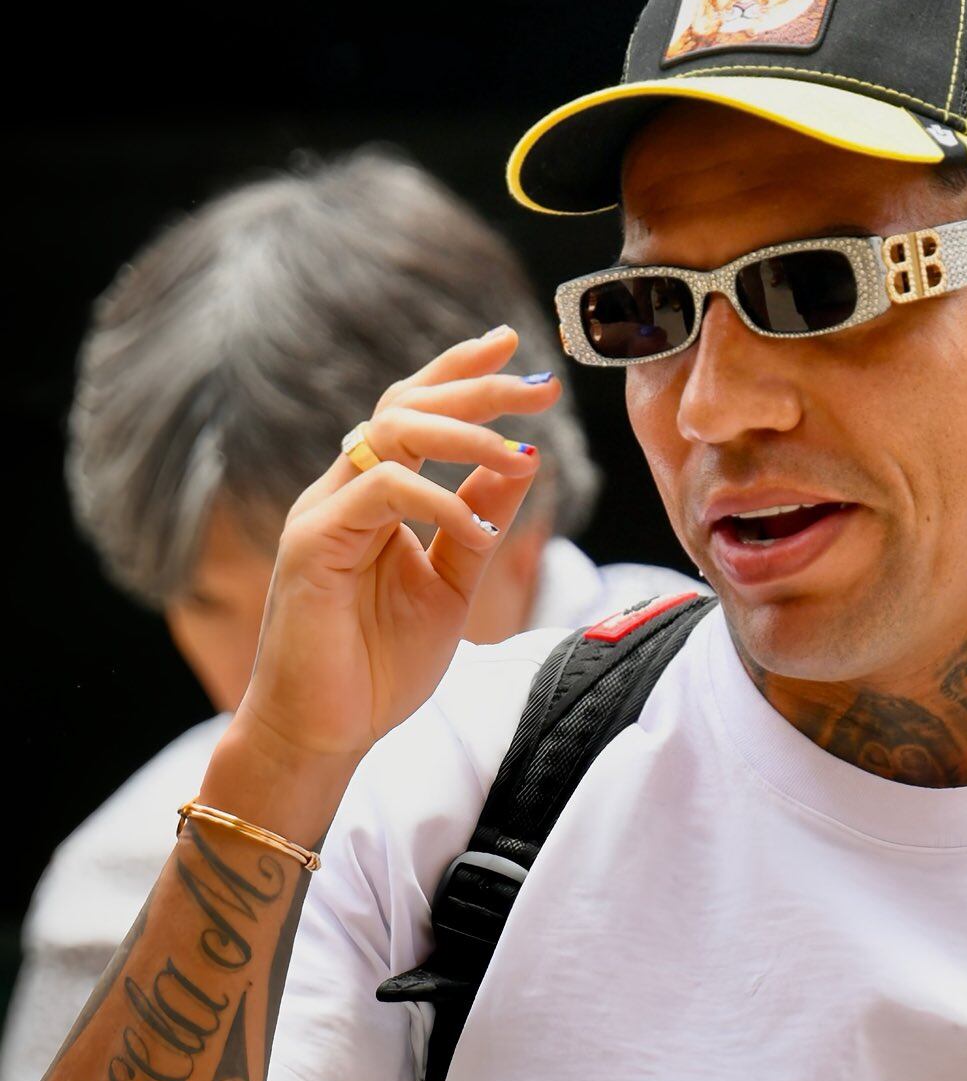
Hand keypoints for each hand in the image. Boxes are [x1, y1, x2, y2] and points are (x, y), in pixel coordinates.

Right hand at [232, 325, 556, 768]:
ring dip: (465, 433)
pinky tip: (473, 521)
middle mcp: (344, 491)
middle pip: (406, 406)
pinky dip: (436, 497)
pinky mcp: (312, 543)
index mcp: (374, 496)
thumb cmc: (377, 666)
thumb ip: (477, 521)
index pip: (414, 411)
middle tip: (540, 386)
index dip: (460, 372)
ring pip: (390, 434)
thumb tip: (520, 461)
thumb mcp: (450, 584)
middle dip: (477, 387)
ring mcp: (323, 513)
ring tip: (520, 450)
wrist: (324, 733)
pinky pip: (380, 491)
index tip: (515, 346)